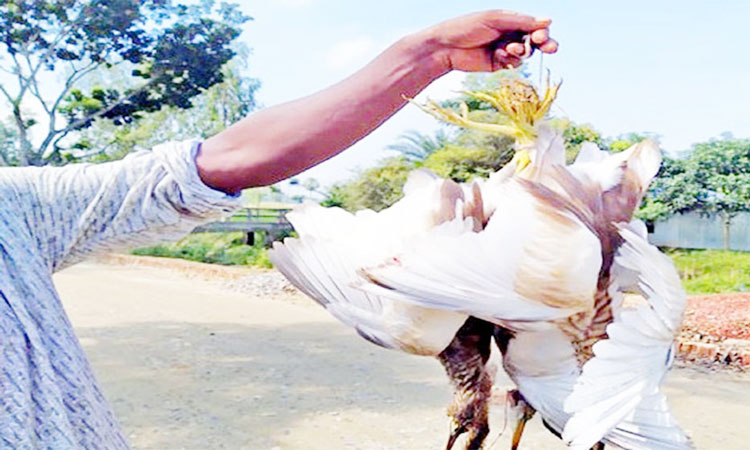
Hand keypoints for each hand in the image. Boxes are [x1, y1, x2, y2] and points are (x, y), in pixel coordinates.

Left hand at [418, 10, 557, 72]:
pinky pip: (513, 63)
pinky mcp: (498, 64)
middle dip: (543, 44)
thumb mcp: (495, 20)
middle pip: (535, 40)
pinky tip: (499, 55)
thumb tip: (548, 21)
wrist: (445, 48)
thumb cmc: (466, 27)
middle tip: (551, 48)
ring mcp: (504, 50)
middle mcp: (509, 34)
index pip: (534, 25)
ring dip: (522, 50)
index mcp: (510, 20)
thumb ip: (521, 21)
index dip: (542, 31)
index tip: (542, 36)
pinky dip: (510, 59)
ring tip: (510, 48)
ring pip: (525, 53)